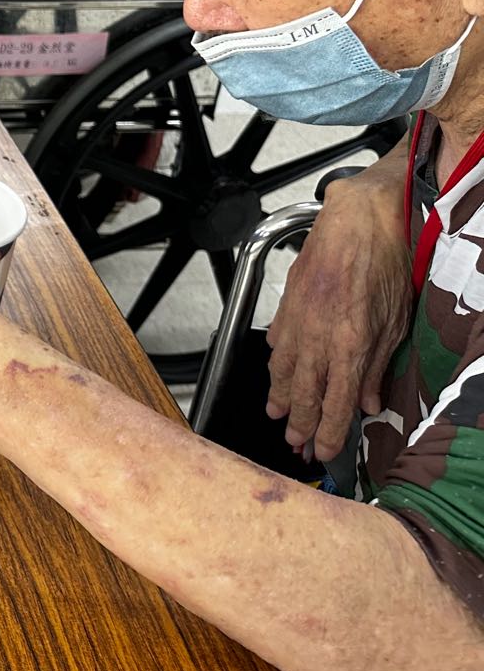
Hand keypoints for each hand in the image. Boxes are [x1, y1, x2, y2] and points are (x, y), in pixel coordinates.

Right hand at [266, 167, 412, 458]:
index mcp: (350, 344)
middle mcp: (319, 337)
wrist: (359, 219)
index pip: (336, 402)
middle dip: (299, 422)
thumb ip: (378, 365)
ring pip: (283, 369)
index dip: (328, 432)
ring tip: (276, 413)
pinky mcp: (287, 302)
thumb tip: (369, 400)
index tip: (323, 451)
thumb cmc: (384, 262)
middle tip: (295, 442)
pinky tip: (275, 371)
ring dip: (279, 395)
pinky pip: (277, 340)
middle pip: (303, 392)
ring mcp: (298, 320)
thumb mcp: (396, 320)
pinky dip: (275, 361)